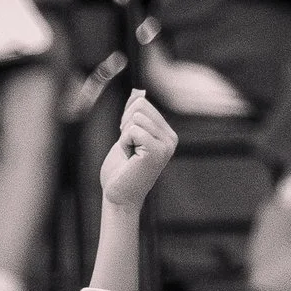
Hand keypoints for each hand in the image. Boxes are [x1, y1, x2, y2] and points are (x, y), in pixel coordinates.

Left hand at [96, 91, 176, 210]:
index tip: (129, 142)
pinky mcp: (157, 151)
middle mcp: (171, 138)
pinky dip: (124, 144)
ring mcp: (167, 145)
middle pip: (140, 106)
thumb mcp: (127, 135)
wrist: (119, 197)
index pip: (142, 104)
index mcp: (167, 133)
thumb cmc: (121, 170)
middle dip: (126, 126)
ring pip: (136, 118)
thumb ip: (134, 115)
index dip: (127, 121)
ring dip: (125, 137)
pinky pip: (133, 130)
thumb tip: (138, 93)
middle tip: (129, 149)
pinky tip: (130, 159)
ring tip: (131, 155)